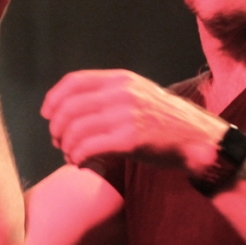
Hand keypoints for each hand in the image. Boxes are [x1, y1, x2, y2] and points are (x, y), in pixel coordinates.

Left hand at [41, 70, 225, 172]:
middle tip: (60, 143)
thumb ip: (110, 95)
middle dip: (57, 129)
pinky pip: (87, 148)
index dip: (54, 99)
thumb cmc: (166, 122)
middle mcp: (121, 93)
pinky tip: (83, 164)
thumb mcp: (140, 95)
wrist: (198, 139)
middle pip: (69, 108)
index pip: (74, 82)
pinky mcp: (129, 140)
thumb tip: (71, 108)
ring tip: (73, 157)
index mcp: (121, 80)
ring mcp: (125, 116)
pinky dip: (78, 158)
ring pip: (75, 131)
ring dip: (67, 148)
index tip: (47, 115)